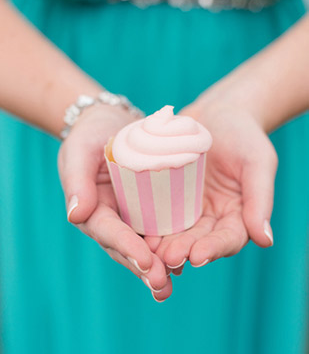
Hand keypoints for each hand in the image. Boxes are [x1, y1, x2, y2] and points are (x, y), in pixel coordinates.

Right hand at [58, 105, 171, 300]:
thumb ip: (77, 179)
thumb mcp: (80, 149)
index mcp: (92, 209)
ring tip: (172, 283)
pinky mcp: (148, 208)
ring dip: (157, 266)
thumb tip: (75, 215)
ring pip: (144, 246)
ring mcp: (130, 216)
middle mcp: (112, 219)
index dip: (126, 247)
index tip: (145, 261)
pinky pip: (158, 229)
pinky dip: (168, 246)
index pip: (109, 231)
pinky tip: (186, 259)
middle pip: (127, 247)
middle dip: (144, 268)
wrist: (110, 122)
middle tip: (162, 284)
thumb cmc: (91, 134)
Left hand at [147, 98, 277, 273]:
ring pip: (177, 231)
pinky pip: (160, 210)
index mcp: (238, 214)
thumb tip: (265, 240)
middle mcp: (212, 216)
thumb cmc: (244, 133)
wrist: (218, 111)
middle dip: (184, 250)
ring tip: (151, 250)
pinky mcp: (169, 194)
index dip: (214, 249)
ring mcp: (189, 206)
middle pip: (199, 240)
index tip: (198, 256)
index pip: (228, 238)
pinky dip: (151, 222)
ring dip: (165, 243)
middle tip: (168, 257)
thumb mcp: (257, 161)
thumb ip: (260, 199)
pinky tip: (139, 230)